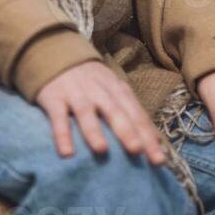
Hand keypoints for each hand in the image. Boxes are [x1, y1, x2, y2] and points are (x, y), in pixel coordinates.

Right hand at [34, 60, 168, 166]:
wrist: (58, 54)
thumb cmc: (92, 82)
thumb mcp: (114, 91)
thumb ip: (132, 115)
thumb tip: (156, 145)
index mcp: (118, 90)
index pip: (137, 114)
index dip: (148, 136)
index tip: (159, 160)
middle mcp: (100, 91)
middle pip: (116, 111)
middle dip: (127, 131)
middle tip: (137, 150)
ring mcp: (76, 94)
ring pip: (86, 112)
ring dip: (94, 131)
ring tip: (102, 150)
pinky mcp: (54, 98)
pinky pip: (58, 118)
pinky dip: (62, 134)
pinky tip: (67, 153)